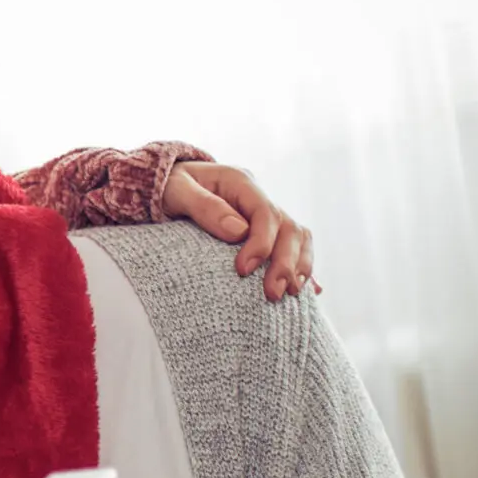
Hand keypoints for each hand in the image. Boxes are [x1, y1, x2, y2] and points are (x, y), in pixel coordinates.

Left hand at [161, 161, 317, 300]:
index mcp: (241, 183)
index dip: (261, 243)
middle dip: (285, 262)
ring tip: (290, 294)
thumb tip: (238, 232)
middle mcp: (258, 198)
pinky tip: (310, 291)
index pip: (265, 213)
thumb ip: (205, 207)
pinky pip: (293, 248)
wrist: (167, 185)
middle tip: (272, 293)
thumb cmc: (170, 187)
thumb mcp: (178, 191)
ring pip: (298, 237)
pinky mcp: (264, 232)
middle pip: (288, 228)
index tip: (243, 270)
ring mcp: (265, 215)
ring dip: (298, 266)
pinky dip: (302, 268)